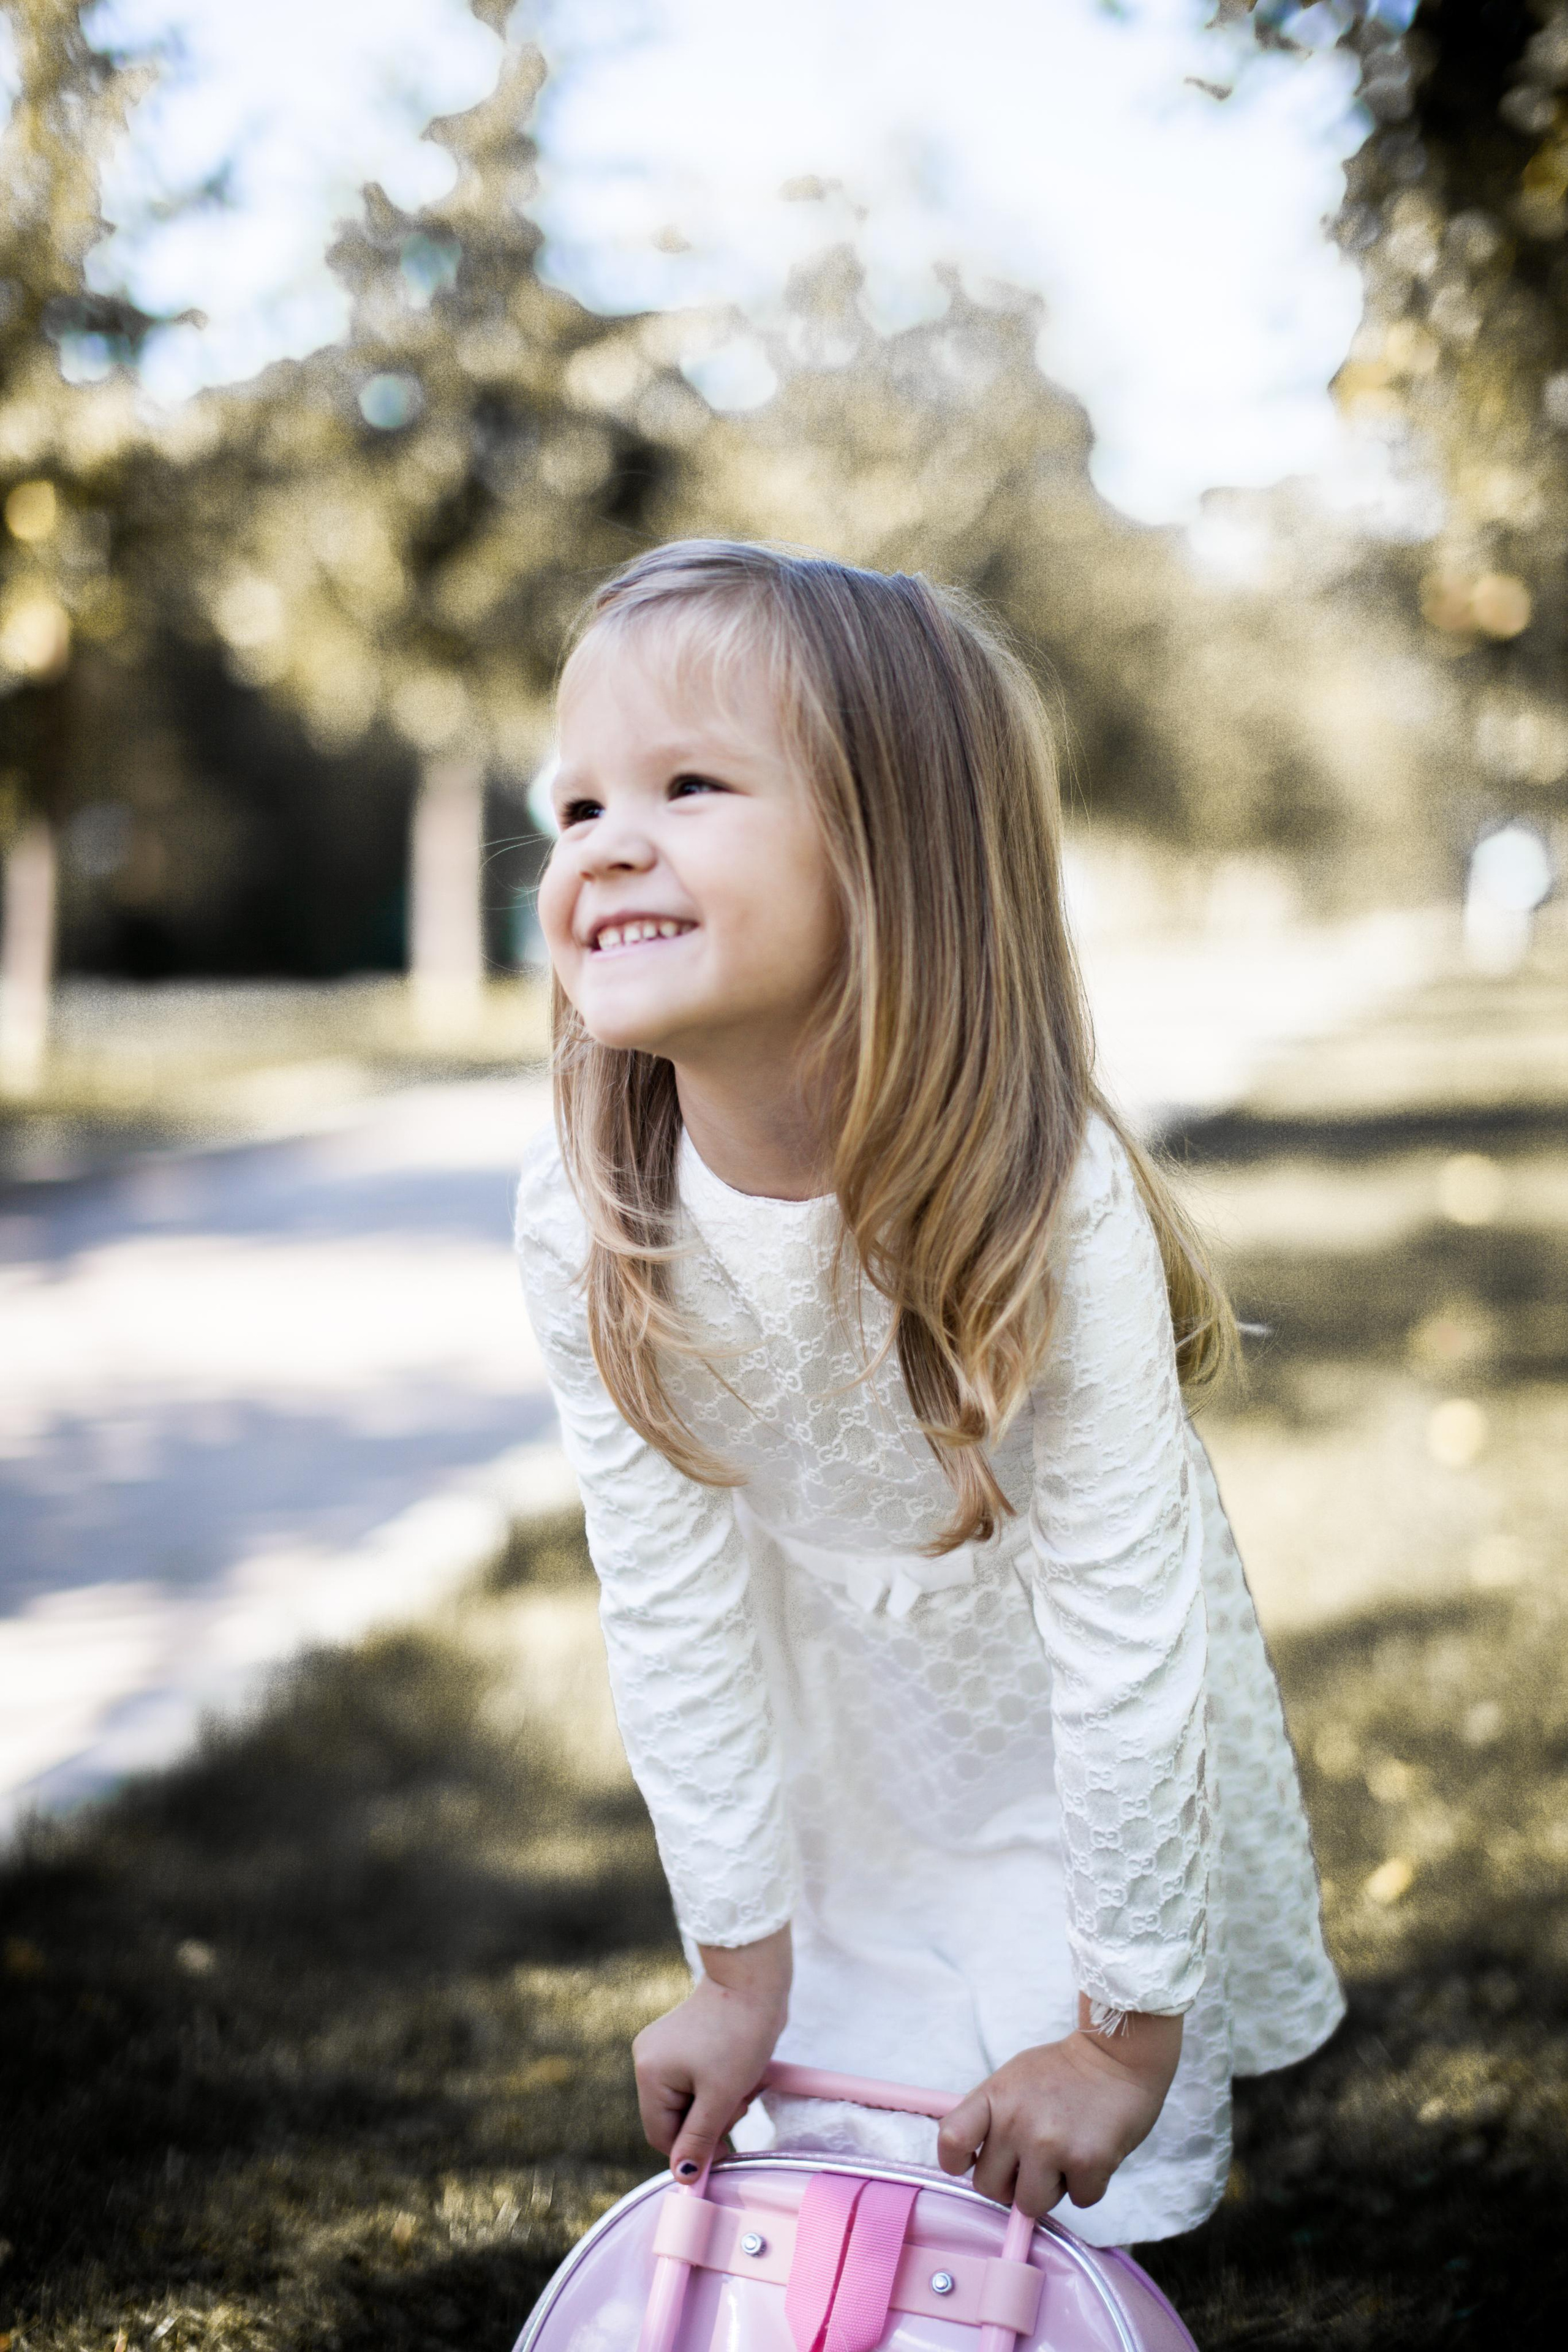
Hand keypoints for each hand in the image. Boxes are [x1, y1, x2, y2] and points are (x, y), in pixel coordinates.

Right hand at [633, 1926, 791, 2179]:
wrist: (755, 1981)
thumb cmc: (739, 2036)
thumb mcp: (721, 2096)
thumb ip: (699, 2139)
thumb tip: (683, 2177)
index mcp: (649, 2073)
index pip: (662, 2136)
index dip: (693, 2150)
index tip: (726, 2149)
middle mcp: (647, 2059)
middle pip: (675, 2118)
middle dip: (709, 2120)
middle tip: (739, 2103)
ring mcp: (663, 2047)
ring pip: (689, 2101)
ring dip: (717, 2103)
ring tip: (742, 2083)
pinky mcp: (682, 2041)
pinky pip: (695, 2081)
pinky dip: (717, 2085)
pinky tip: (737, 2071)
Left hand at [935, 2001, 1182, 2217]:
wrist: (1118, 2056)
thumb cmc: (1063, 2072)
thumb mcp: (1013, 2080)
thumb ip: (991, 2117)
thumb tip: (973, 2162)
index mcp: (994, 2097)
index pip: (951, 2141)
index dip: (955, 2163)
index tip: (974, 2163)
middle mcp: (1016, 2122)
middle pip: (989, 2188)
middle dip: (1010, 2184)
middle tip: (1033, 2162)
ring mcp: (1051, 2144)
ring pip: (1030, 2205)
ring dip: (1049, 2190)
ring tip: (1065, 2158)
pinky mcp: (1087, 2162)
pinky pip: (1078, 2201)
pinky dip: (1087, 2186)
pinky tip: (1093, 2155)